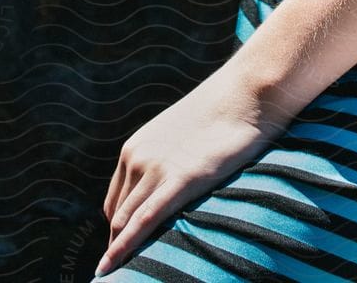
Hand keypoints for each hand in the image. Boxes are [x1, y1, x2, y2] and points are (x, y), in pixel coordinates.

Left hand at [96, 60, 284, 274]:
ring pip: (126, 222)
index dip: (119, 230)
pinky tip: (110, 267)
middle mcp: (137, 159)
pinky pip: (144, 220)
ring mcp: (157, 169)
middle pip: (118, 216)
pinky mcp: (181, 180)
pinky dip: (125, 246)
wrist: (246, 93)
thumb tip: (169, 185)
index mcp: (135, 149)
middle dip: (117, 244)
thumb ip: (167, 162)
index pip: (116, 202)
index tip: (124, 249)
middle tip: (120, 273)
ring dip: (121, 251)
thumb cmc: (221, 114)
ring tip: (117, 279)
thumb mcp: (181, 138)